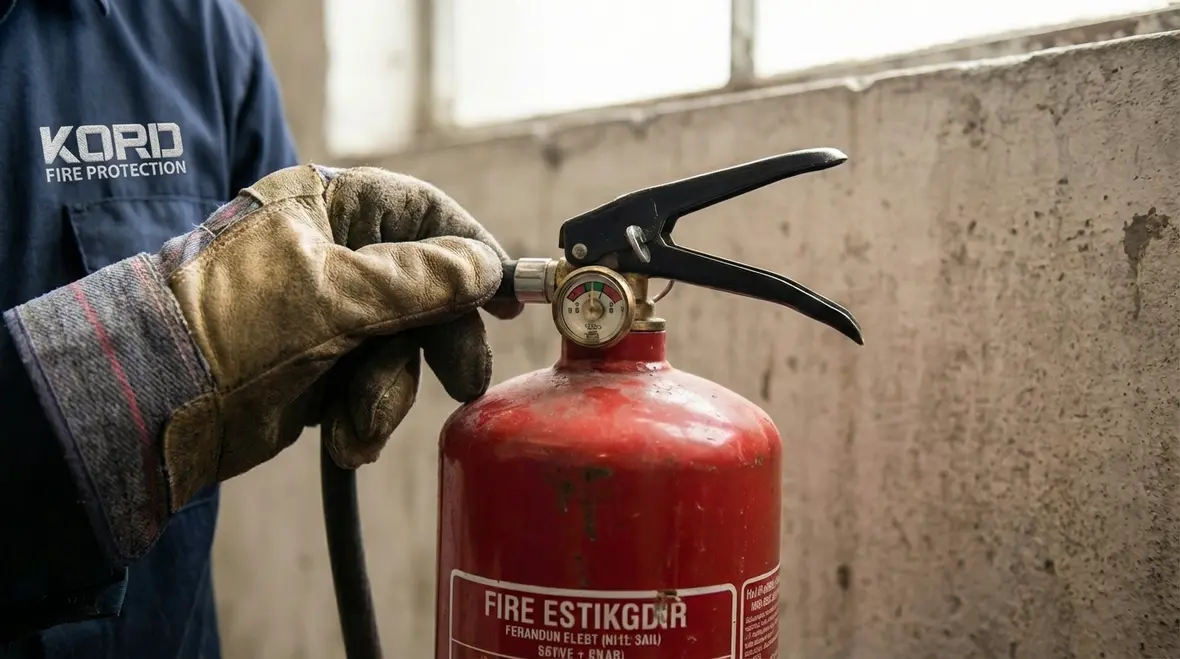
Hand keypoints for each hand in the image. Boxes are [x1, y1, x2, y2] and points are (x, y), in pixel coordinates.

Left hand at [152, 165, 521, 505]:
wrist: (150, 408)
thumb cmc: (232, 326)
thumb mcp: (336, 296)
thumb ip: (421, 280)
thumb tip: (484, 267)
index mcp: (327, 206)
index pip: (423, 212)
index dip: (471, 252)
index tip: (508, 295)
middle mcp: (331, 252)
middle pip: (425, 287)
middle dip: (439, 340)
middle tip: (463, 379)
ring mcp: (326, 312)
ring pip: (403, 346)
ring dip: (391, 392)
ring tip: (360, 424)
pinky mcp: (320, 366)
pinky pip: (373, 384)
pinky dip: (366, 414)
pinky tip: (345, 439)